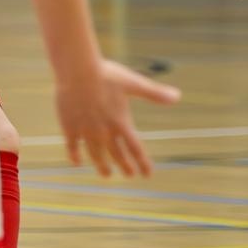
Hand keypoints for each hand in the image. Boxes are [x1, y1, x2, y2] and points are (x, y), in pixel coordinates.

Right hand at [57, 58, 179, 176]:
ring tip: (106, 174)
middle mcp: (104, 132)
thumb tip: (178, 96)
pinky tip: (77, 162)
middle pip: (117, 155)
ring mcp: (86, 131)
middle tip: (129, 176)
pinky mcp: (69, 128)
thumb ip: (154, 93)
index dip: (142, 163)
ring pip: (95, 154)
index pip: (135, 149)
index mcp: (121, 122)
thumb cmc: (107, 75)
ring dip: (102, 165)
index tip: (147, 175)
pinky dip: (75, 156)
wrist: (77, 72)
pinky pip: (72, 146)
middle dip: (125, 166)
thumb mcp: (133, 83)